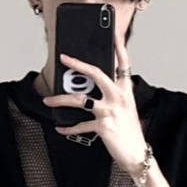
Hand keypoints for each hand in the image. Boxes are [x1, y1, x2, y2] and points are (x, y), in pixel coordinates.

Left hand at [42, 25, 147, 174]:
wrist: (137, 154)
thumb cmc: (130, 132)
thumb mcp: (126, 109)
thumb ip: (113, 96)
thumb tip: (93, 89)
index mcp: (126, 91)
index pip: (123, 63)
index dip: (118, 46)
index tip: (113, 32)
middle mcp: (119, 97)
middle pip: (97, 73)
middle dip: (78, 64)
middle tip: (64, 58)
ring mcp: (110, 110)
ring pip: (81, 99)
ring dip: (61, 99)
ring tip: (49, 99)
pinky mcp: (103, 125)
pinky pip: (80, 125)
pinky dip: (68, 128)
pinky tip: (60, 128)